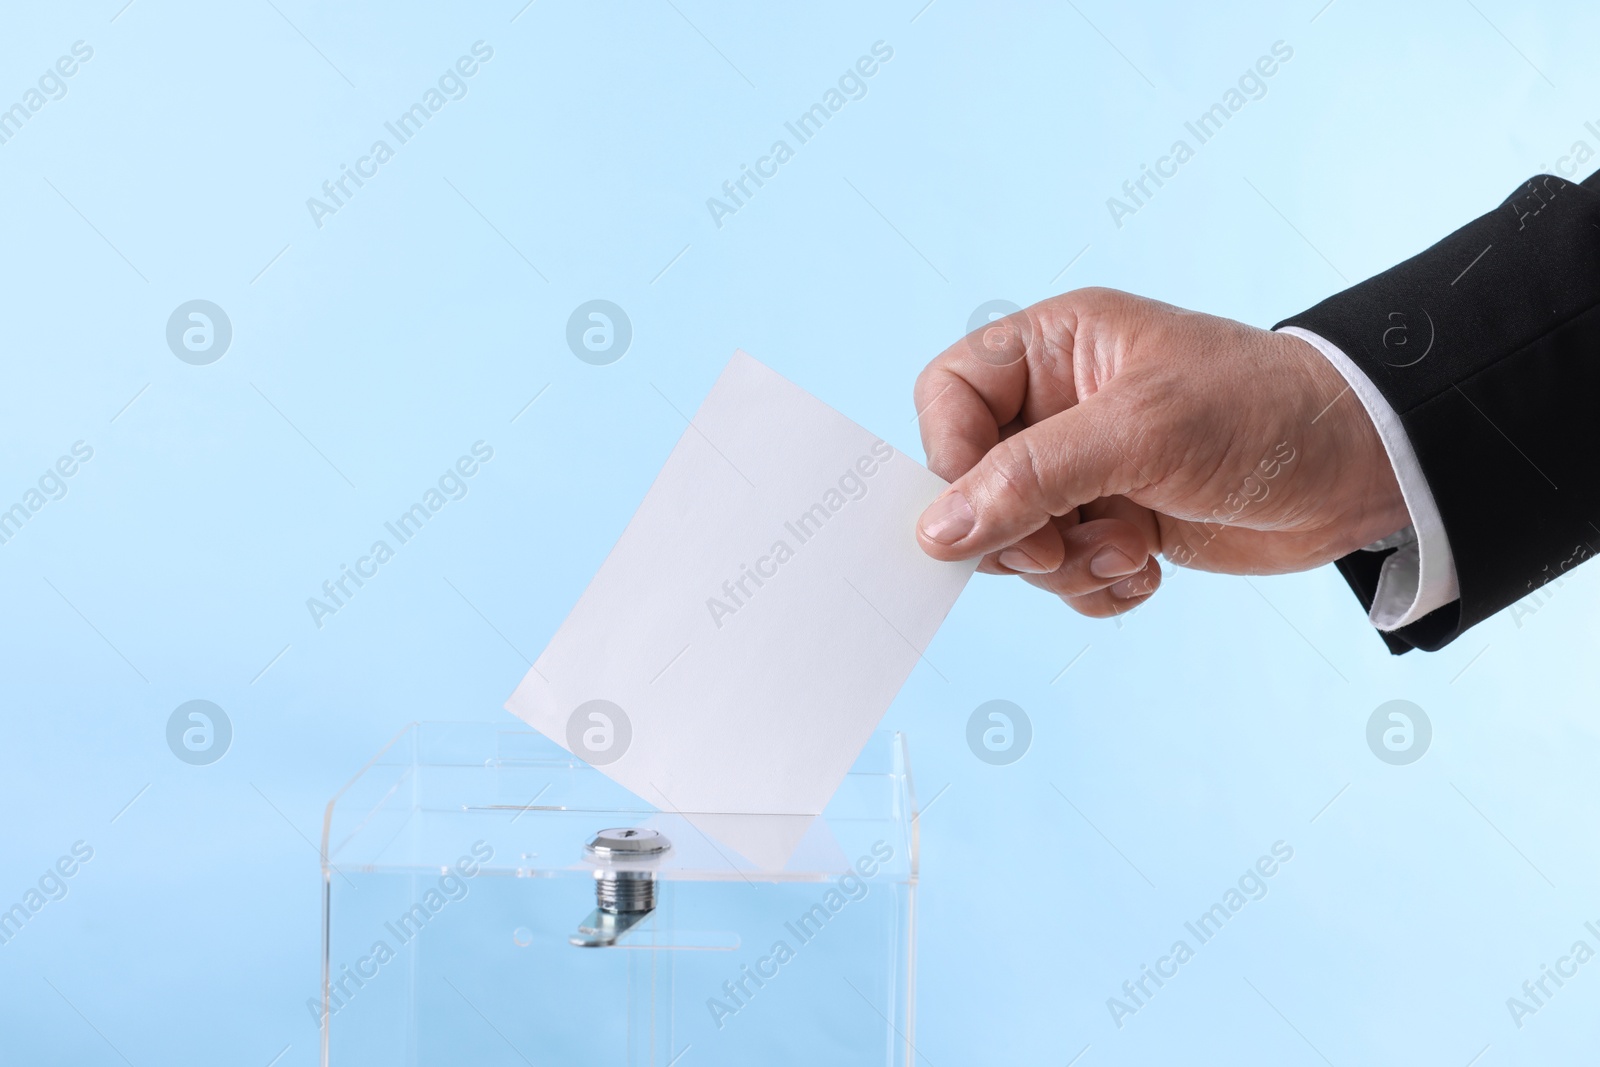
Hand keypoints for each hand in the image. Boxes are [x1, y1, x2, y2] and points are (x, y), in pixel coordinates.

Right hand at [914, 288, 1407, 615]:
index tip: (986, 511)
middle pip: (974, 482)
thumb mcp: (1140, 433)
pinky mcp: (1117, 522)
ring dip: (1066, 567)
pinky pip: (1064, 574)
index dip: (952, 458)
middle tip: (1064, 550)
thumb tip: (937, 530)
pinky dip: (1098, 588)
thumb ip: (1030, 479)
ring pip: (1017, 539)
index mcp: (1055, 348)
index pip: (949, 397)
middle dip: (1018, 530)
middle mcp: (1061, 407)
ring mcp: (1088, 470)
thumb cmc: (1264, 412)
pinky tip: (1148, 572)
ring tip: (1130, 553)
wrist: (1363, 469)